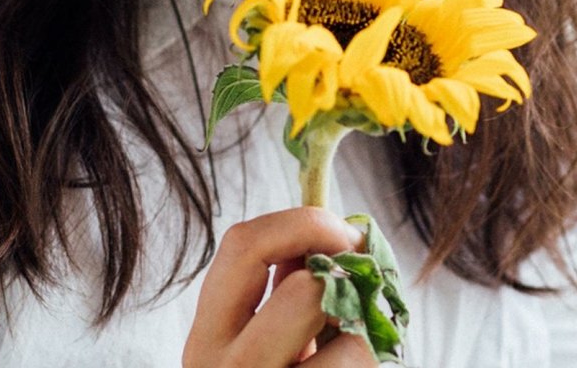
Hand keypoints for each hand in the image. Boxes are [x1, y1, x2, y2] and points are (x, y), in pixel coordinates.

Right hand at [182, 206, 378, 366]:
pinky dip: (370, 352)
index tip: (342, 233)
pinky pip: (354, 356)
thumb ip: (283, 290)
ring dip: (357, 315)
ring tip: (355, 337)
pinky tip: (356, 367)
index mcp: (207, 334)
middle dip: (336, 265)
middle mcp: (218, 362)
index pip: (241, 244)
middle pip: (289, 276)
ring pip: (321, 309)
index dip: (301, 223)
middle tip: (366, 276)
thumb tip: (329, 233)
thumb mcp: (270, 342)